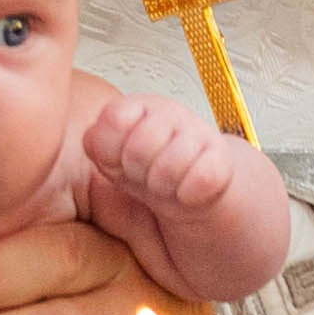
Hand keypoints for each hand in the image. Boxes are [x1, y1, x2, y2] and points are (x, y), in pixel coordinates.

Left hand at [83, 90, 236, 215]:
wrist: (200, 203)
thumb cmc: (152, 183)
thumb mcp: (113, 166)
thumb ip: (98, 149)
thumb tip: (90, 137)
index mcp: (136, 110)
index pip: (112, 120)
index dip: (111, 153)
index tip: (119, 166)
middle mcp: (168, 113)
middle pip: (139, 146)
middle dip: (139, 174)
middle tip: (147, 179)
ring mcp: (199, 132)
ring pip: (169, 165)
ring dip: (165, 188)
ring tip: (168, 188)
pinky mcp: (223, 158)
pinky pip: (202, 178)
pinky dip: (191, 195)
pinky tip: (189, 194)